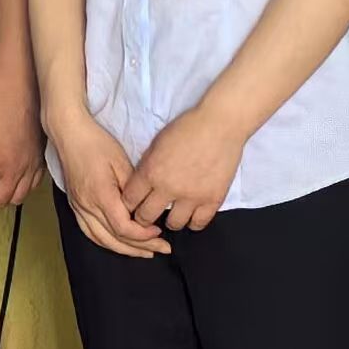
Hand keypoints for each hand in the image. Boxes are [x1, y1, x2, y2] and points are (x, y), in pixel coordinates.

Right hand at [48, 106, 162, 260]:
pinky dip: (106, 242)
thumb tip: (145, 209)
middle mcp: (87, 206)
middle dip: (139, 247)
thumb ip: (133, 189)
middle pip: (114, 238)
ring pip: (101, 239)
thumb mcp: (121, 162)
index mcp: (100, 195)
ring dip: (124, 250)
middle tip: (162, 249)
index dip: (143, 235)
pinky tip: (119, 245)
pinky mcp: (75, 205)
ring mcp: (78, 207)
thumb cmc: (97, 143)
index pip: (123, 227)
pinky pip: (90, 232)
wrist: (70, 134)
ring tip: (144, 252)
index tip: (159, 230)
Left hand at [126, 104, 245, 236]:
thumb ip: (147, 166)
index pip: (129, 200)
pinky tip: (192, 214)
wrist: (220, 124)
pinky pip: (199, 223)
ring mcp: (192, 196)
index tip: (134, 206)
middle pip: (146, 217)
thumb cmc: (187, 127)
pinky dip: (194, 221)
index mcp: (150, 172)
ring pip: (174, 224)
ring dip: (171, 220)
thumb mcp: (157, 143)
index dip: (129, 205)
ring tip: (174, 214)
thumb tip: (141, 184)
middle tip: (150, 214)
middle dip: (144, 217)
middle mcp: (168, 188)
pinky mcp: (213, 200)